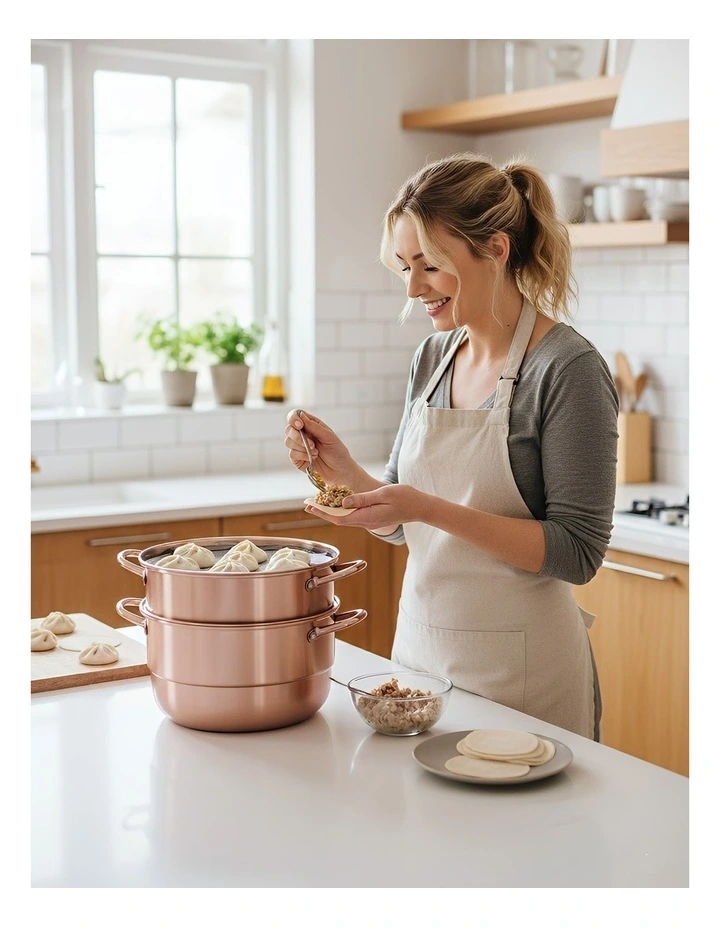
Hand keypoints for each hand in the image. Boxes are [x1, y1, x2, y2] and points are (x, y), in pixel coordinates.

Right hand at [284, 409, 355, 485]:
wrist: (340, 471)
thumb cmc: (337, 452)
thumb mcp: (329, 437)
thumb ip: (314, 427)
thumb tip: (301, 416)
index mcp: (311, 425)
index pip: (296, 416)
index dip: (294, 418)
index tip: (300, 425)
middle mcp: (303, 434)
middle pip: (289, 429)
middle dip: (297, 436)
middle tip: (312, 443)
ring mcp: (299, 446)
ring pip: (288, 441)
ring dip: (302, 447)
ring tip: (316, 452)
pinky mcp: (297, 458)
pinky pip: (292, 454)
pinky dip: (302, 456)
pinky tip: (312, 458)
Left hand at [305, 483, 426, 529]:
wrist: (421, 507)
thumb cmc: (405, 498)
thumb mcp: (383, 494)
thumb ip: (362, 499)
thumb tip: (342, 503)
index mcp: (367, 517)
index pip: (339, 518)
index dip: (322, 513)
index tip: (309, 506)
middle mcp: (366, 522)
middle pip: (339, 520)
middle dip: (323, 512)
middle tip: (308, 504)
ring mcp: (370, 522)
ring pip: (346, 519)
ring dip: (332, 512)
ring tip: (319, 503)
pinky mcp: (373, 519)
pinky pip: (354, 517)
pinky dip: (343, 511)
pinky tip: (338, 504)